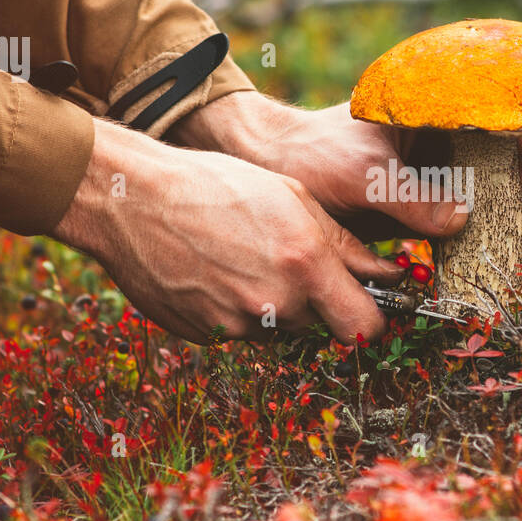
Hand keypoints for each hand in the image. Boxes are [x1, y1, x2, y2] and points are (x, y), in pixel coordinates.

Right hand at [54, 119, 401, 342]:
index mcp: (305, 265)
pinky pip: (238, 330)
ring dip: (274, 304)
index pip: (365, 325)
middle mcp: (275, 304)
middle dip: (315, 301)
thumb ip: (346, 243)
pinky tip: (215, 270)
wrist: (133, 199)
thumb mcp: (293, 197)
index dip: (370, 316)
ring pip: (278, 328)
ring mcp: (237, 325)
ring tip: (242, 256)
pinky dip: (235, 308)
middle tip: (285, 258)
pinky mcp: (205, 336)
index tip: (364, 302)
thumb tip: (388, 273)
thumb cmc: (216, 185)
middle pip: (320, 325)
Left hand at [171, 92, 521, 240]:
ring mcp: (429, 171)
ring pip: (482, 194)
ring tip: (502, 248)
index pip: (501, 126)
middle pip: (500, 163)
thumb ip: (412, 199)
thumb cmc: (311, 155)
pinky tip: (473, 260)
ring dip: (497, 220)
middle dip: (517, 194)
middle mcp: (439, 139)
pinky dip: (469, 238)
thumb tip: (463, 221)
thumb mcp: (363, 176)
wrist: (269, 168)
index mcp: (433, 112)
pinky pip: (455, 220)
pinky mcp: (416, 203)